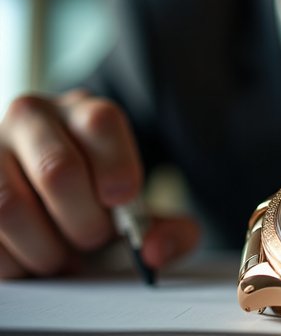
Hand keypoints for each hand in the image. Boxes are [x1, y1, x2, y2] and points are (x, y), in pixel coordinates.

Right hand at [0, 90, 198, 277]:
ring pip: (8, 206)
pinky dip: (12, 261)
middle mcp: (32, 116)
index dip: (117, 172)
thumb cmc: (100, 201)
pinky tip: (28, 255)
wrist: (53, 193)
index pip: (101, 124)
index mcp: (86, 113)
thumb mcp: (143, 212)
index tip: (121, 202)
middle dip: (83, 223)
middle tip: (91, 239)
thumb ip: (172, 231)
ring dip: (43, 248)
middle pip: (57, 170)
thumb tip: (154, 252)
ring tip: (59, 253)